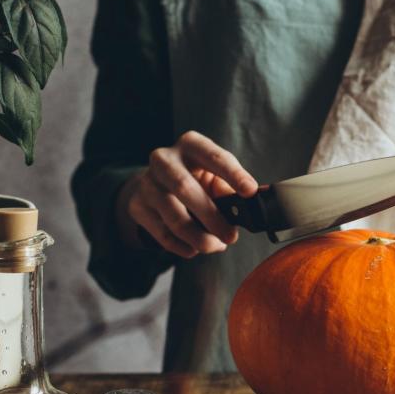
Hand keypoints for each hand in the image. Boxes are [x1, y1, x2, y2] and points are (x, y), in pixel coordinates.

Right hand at [118, 131, 258, 257]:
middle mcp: (164, 159)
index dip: (233, 174)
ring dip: (199, 238)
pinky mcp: (137, 206)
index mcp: (190, 145)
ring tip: (215, 246)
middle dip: (212, 217)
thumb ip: (233, 187)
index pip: (214, 157)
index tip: (251, 192)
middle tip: (231, 237)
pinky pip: (162, 234)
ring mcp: (147, 183)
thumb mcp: (215, 176)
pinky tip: (195, 248)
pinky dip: (183, 246)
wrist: (157, 185)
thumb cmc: (196, 179)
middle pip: (185, 188)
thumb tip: (257, 201)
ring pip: (173, 217)